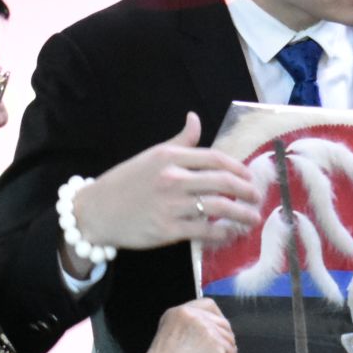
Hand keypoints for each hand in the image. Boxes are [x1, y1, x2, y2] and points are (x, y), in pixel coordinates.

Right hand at [65, 113, 262, 266]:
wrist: (96, 212)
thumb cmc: (125, 183)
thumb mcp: (150, 156)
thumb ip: (178, 141)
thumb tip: (195, 118)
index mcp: (169, 157)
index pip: (215, 158)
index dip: (238, 168)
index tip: (249, 177)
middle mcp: (172, 178)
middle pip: (223, 182)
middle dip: (246, 191)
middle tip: (256, 197)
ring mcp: (171, 205)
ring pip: (219, 207)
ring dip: (241, 214)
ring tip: (251, 218)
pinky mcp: (168, 230)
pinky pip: (204, 230)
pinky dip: (222, 233)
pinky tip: (230, 233)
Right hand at [129, 299, 237, 352]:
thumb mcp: (171, 340)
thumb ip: (191, 335)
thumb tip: (214, 344)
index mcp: (178, 312)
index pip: (208, 305)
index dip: (218, 319)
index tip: (220, 336)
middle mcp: (193, 314)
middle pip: (222, 323)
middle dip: (226, 343)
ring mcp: (206, 327)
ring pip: (228, 341)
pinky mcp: (217, 342)